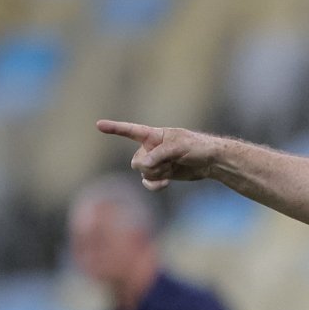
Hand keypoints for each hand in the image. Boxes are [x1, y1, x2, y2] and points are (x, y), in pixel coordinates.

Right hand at [96, 119, 215, 190]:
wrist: (210, 161)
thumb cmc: (198, 147)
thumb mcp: (180, 147)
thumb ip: (159, 154)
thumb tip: (142, 165)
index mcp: (153, 135)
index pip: (130, 131)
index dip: (115, 128)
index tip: (98, 124)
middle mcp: (150, 147)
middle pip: (136, 161)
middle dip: (150, 166)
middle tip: (169, 162)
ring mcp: (155, 162)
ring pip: (142, 172)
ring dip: (156, 174)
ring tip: (172, 168)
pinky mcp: (161, 174)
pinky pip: (148, 182)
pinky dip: (154, 185)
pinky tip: (165, 183)